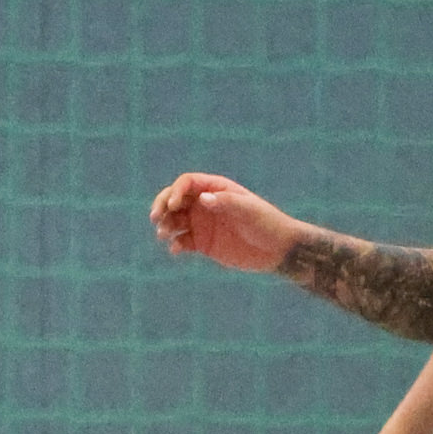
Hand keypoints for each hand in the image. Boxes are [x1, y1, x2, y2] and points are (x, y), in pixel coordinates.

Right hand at [150, 172, 300, 274]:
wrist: (277, 249)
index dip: (176, 191)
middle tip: (155, 218)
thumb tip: (202, 199)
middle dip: (162, 206)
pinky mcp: (202, 244)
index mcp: (216, 189)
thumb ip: (225, 202)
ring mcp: (202, 223)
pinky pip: (182, 242)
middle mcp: (205, 204)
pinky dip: (175, 245)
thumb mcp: (248, 210)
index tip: (173, 205)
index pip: (187, 183)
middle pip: (174, 199)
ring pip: (174, 221)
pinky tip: (176, 250)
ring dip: (165, 226)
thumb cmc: (266, 223)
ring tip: (163, 235)